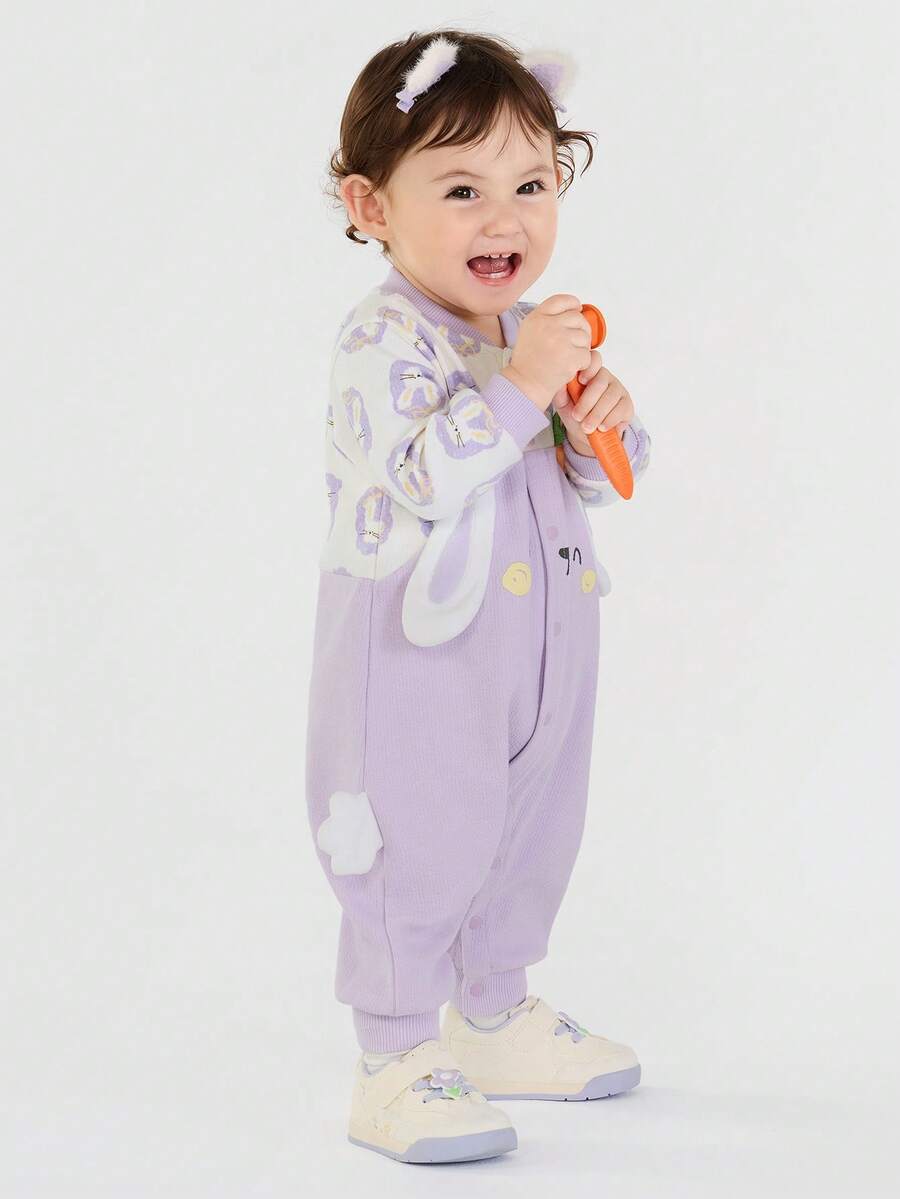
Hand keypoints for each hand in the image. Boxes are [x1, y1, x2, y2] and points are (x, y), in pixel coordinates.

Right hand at [505, 294, 593, 409]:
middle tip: (575, 343)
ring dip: (582, 349)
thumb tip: (575, 310)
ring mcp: (560, 340)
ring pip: (585, 337)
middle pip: (578, 318)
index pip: (561, 300)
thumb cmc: (529, 362)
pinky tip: (570, 368)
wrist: (525, 385)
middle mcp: (548, 325)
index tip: (577, 310)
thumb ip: (548, 319)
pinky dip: (583, 364)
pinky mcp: (570, 356)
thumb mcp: (530, 331)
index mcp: (537, 317)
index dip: (573, 304)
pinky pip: (587, 355)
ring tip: (568, 358)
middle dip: (581, 330)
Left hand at [552, 352, 634, 455]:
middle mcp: (605, 378)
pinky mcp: (627, 404)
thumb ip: (561, 393)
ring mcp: (618, 390)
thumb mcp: (564, 404)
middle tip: (577, 416)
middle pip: (600, 382)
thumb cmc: (575, 415)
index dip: (589, 368)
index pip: (594, 360)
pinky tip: (601, 427)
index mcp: (589, 373)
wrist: (586, 434)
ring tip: (586, 427)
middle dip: (588, 401)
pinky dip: (609, 420)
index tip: (581, 380)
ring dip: (597, 414)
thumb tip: (557, 382)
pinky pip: (621, 409)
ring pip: (611, 396)